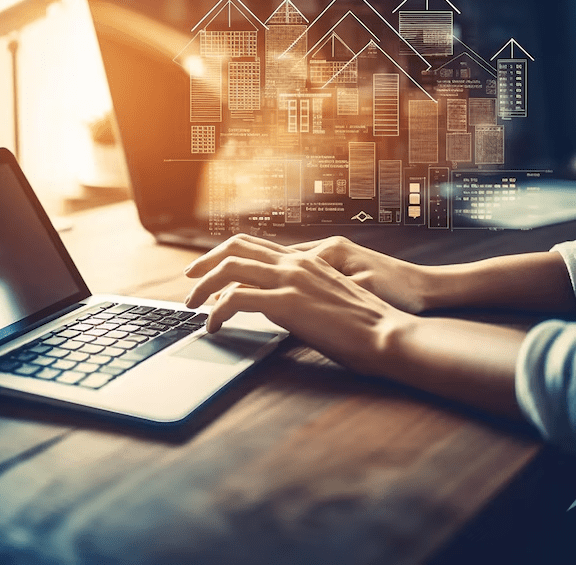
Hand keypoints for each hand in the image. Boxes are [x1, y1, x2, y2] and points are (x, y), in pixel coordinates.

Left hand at [184, 235, 412, 374]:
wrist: (387, 333)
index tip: (207, 269)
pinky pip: (237, 298)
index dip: (224, 253)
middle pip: (236, 249)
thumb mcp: (329, 297)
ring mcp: (291, 280)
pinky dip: (218, 310)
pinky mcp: (288, 302)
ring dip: (205, 287)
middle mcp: (294, 263)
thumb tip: (276, 303)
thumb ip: (301, 293)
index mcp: (304, 260)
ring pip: (230, 269)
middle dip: (206, 263)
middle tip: (190, 281)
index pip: (254, 244)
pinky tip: (214, 325)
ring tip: (194, 306)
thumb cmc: (363, 322)